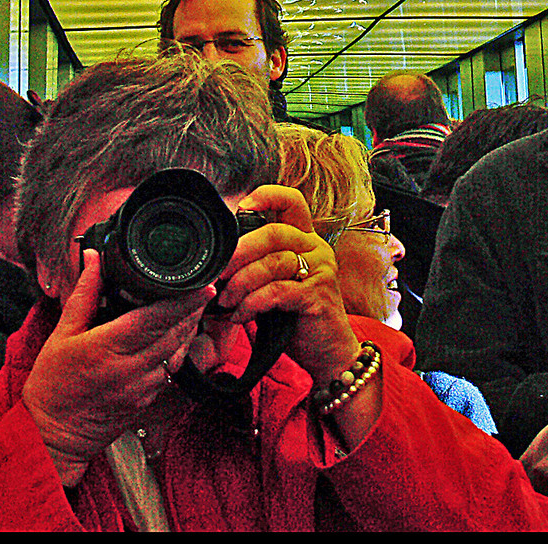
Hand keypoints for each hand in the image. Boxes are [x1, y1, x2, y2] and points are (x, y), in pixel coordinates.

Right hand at [20, 249, 214, 486]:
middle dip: (193, 310)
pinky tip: (173, 338)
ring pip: (179, 353)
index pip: (157, 319)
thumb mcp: (62, 334)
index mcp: (107, 348)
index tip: (203, 286)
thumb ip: (85, 294)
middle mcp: (130, 369)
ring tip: (191, 309)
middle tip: (201, 290)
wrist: (50, 436)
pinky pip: (171, 371)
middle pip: (176, 333)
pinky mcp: (147, 400)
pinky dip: (176, 351)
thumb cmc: (51, 386)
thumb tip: (94, 260)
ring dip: (188, 330)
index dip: (185, 301)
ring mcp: (142, 388)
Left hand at [203, 185, 359, 382]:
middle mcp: (317, 248)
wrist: (328, 352)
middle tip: (218, 272)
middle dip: (239, 251)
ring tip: (226, 300)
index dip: (267, 196)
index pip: (292, 201)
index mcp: (306, 239)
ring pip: (272, 262)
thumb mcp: (278, 283)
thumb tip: (220, 260)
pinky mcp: (316, 295)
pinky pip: (276, 291)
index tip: (241, 207)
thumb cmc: (297, 317)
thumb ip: (259, 264)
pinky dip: (252, 303)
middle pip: (273, 232)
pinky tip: (240, 314)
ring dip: (241, 283)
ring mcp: (321, 270)